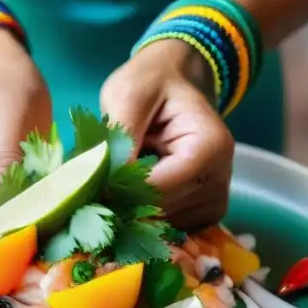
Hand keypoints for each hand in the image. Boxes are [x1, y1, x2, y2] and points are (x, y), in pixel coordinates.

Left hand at [100, 40, 233, 229]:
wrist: (176, 80)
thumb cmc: (152, 81)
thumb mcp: (128, 93)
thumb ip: (121, 136)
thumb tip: (107, 183)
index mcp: (209, 147)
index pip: (159, 189)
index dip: (119, 192)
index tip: (87, 187)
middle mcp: (220, 178)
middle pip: (162, 211)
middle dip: (123, 203)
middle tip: (91, 187)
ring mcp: (215, 198)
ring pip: (163, 224)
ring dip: (132, 211)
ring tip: (113, 183)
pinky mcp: (204, 210)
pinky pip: (170, 227)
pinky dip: (145, 216)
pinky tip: (131, 192)